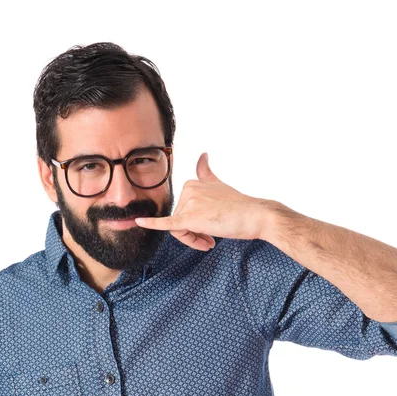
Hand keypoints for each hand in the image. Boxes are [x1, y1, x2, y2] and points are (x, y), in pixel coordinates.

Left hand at [135, 152, 270, 250]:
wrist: (256, 216)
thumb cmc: (241, 207)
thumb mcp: (220, 185)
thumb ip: (207, 172)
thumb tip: (203, 154)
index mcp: (193, 183)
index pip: (184, 208)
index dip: (194, 222)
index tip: (210, 226)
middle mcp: (189, 189)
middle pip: (181, 221)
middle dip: (194, 234)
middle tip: (211, 240)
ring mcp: (189, 203)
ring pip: (180, 230)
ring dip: (193, 240)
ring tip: (210, 241)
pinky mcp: (190, 218)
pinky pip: (167, 225)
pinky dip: (152, 224)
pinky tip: (140, 222)